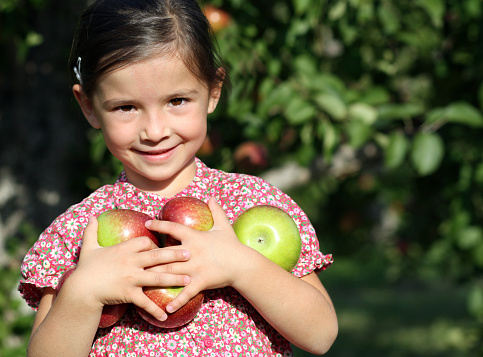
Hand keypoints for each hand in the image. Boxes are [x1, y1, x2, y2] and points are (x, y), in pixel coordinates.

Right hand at [70, 216, 191, 320]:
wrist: (80, 289)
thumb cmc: (86, 268)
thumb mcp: (89, 248)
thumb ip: (92, 232)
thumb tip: (91, 217)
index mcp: (124, 249)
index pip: (145, 242)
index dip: (155, 244)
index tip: (162, 248)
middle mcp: (130, 262)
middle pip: (157, 256)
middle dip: (175, 255)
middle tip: (190, 254)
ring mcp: (131, 278)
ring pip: (157, 277)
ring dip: (174, 279)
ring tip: (188, 279)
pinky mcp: (128, 293)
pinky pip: (145, 302)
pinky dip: (155, 309)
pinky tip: (165, 315)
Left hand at [145, 198, 252, 312]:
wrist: (243, 263)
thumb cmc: (232, 244)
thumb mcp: (223, 226)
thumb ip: (216, 211)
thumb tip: (212, 197)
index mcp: (194, 237)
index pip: (173, 228)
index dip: (160, 225)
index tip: (147, 223)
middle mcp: (191, 252)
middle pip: (165, 254)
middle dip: (149, 257)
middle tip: (134, 259)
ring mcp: (195, 268)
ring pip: (170, 273)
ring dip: (155, 277)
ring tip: (140, 282)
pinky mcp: (201, 282)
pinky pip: (186, 293)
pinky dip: (176, 301)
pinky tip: (166, 309)